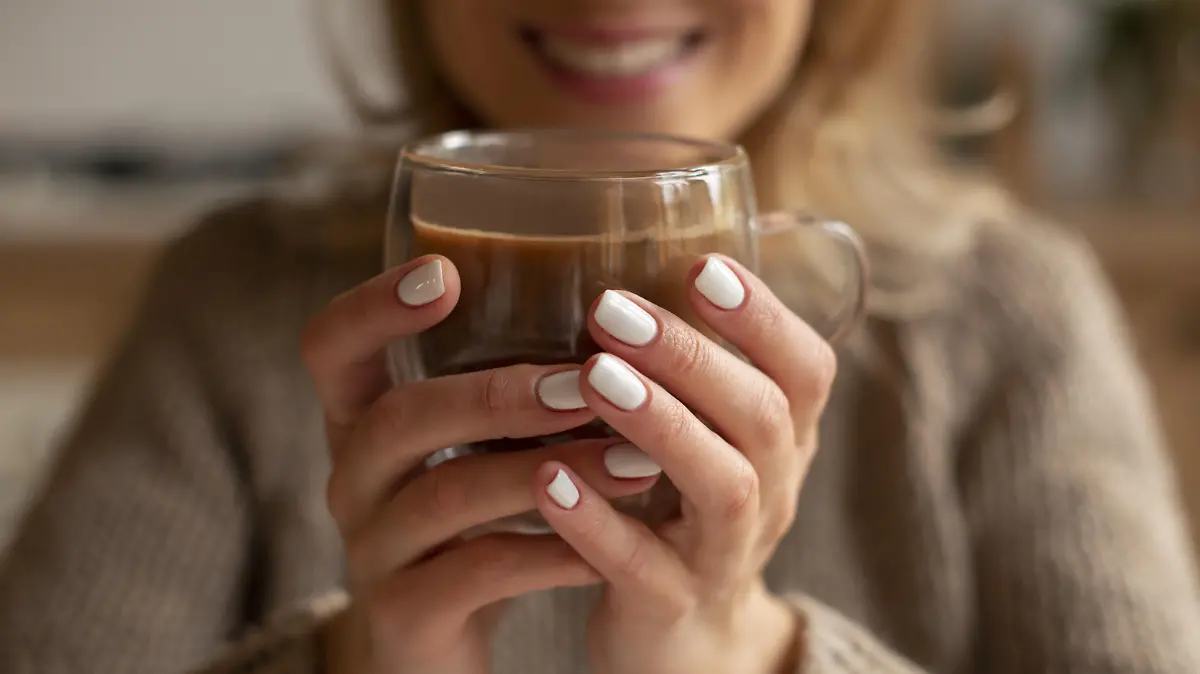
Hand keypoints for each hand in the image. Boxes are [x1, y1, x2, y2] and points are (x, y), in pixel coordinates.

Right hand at [301, 256, 658, 673]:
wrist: (444, 647)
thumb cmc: (476, 521)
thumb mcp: (475, 449)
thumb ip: (508, 388)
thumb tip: (617, 309)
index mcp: (362, 421)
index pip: (331, 348)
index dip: (373, 307)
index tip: (445, 272)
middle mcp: (354, 479)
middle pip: (398, 418)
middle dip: (496, 395)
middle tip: (586, 386)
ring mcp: (372, 550)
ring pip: (447, 494)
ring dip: (547, 472)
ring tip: (634, 463)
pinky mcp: (405, 614)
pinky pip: (480, 572)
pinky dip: (551, 553)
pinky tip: (609, 544)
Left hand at [532, 257, 834, 673]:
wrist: (686, 638)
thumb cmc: (683, 506)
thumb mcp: (710, 435)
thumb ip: (695, 362)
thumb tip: (647, 241)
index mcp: (782, 438)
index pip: (806, 368)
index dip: (764, 316)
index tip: (701, 263)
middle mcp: (770, 491)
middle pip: (761, 417)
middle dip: (692, 356)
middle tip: (611, 308)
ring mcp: (726, 554)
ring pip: (721, 487)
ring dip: (659, 424)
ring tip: (592, 375)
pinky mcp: (672, 606)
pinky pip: (643, 567)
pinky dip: (598, 521)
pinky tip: (548, 478)